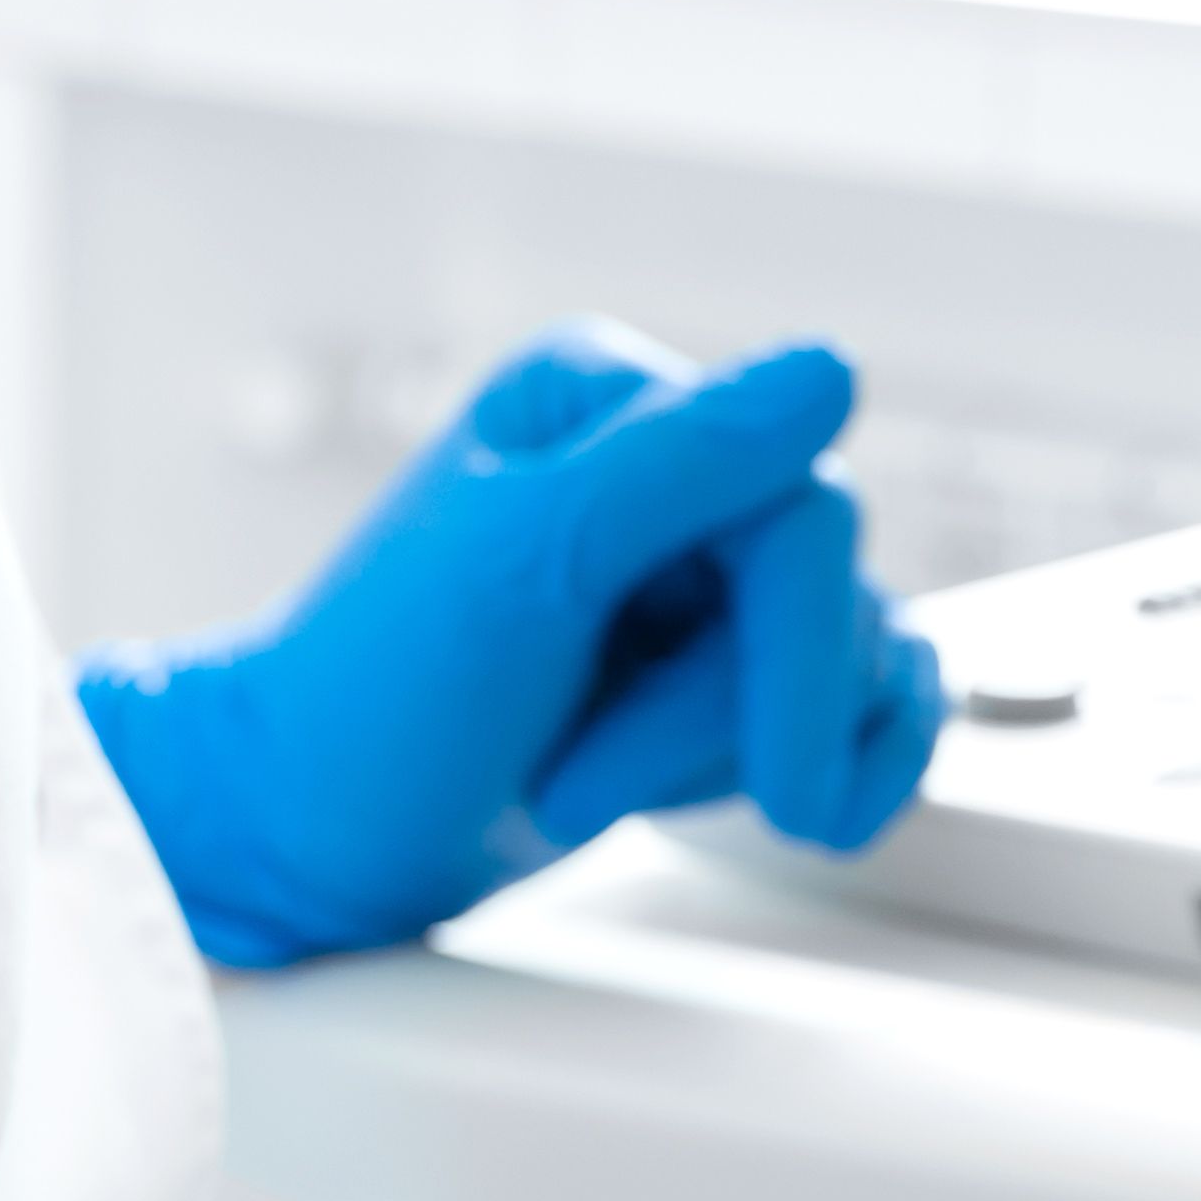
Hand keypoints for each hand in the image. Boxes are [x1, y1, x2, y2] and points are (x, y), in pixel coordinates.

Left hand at [80, 323, 947, 963]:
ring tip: (598, 787)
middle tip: (588, 785)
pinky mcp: (740, 671)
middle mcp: (681, 475)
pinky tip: (799, 815)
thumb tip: (833, 370)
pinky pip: (883, 704)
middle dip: (730, 721)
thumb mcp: (517, 561)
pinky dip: (857, 772)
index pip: (798, 508)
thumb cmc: (377, 699)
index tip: (767, 784)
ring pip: (866, 659)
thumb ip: (681, 459)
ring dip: (754, 760)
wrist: (317, 829)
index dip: (787, 651)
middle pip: (834, 596)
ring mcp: (714, 580)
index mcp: (618, 407)